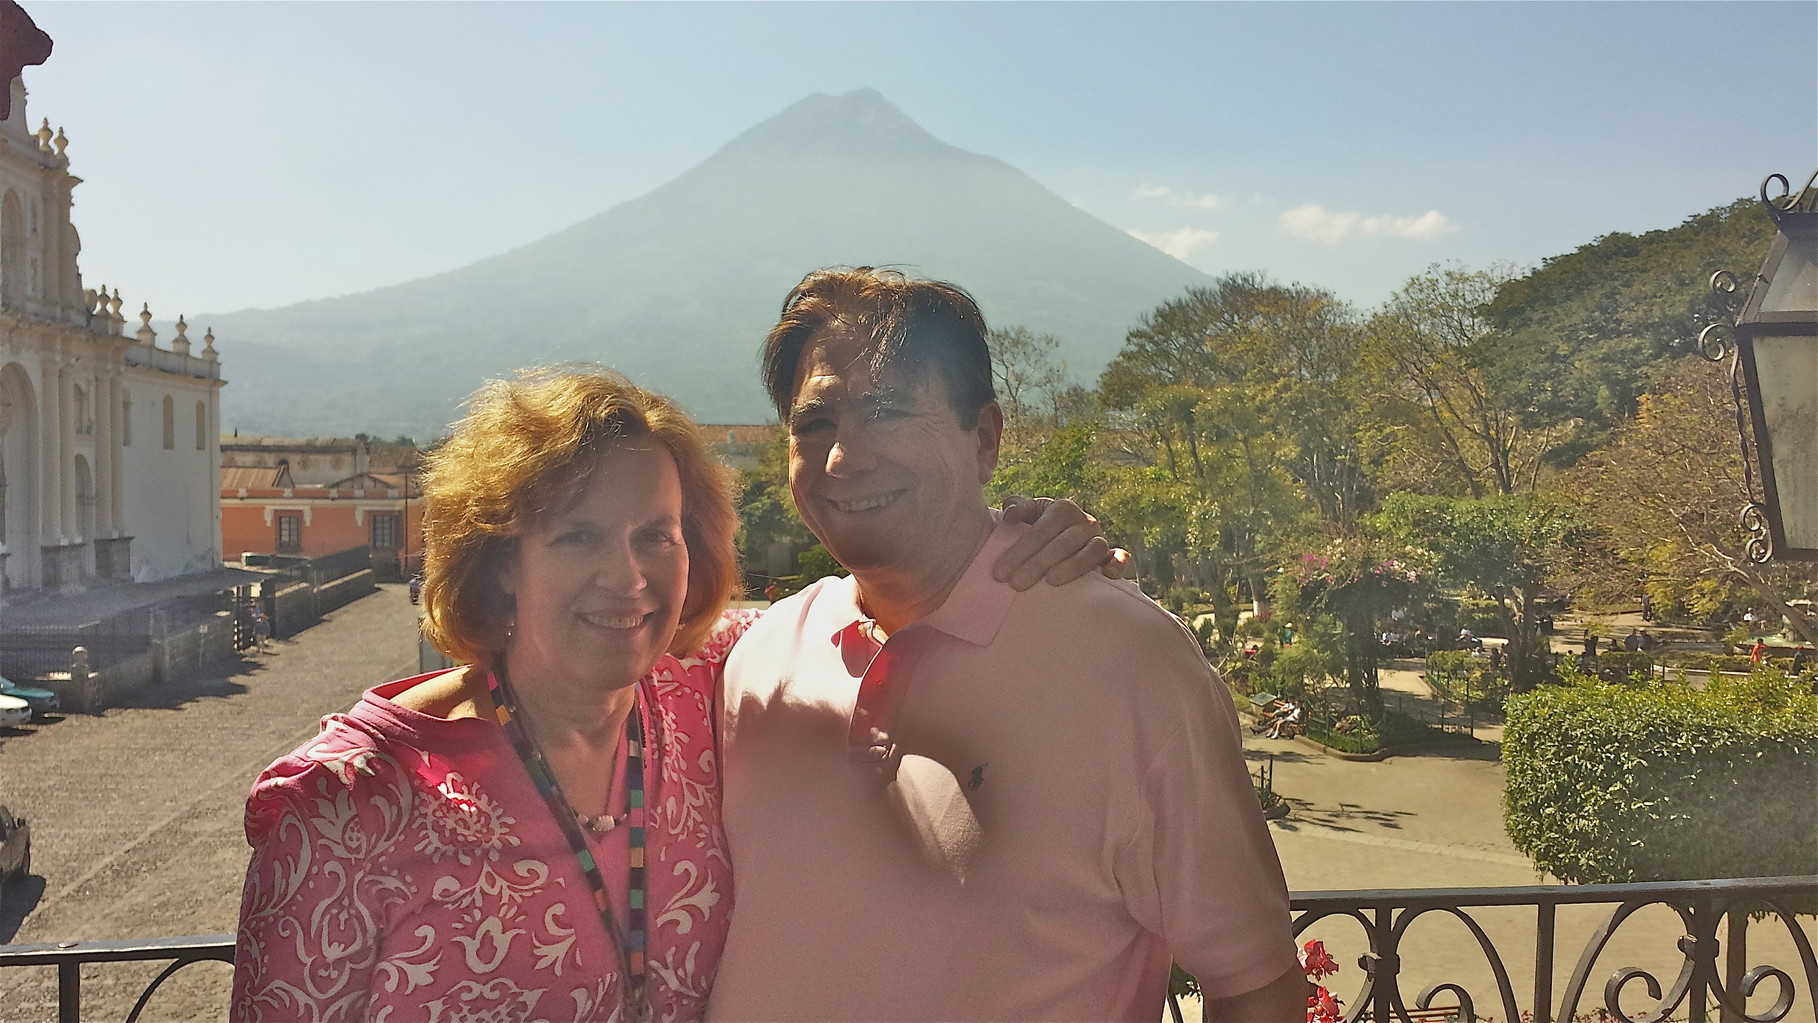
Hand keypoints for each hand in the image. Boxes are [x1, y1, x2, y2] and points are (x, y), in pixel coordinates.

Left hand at [994, 496, 1131, 589]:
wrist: (1064, 538)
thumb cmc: (1041, 528)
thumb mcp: (1029, 514)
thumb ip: (1018, 508)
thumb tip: (1010, 515)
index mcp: (1063, 509)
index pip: (1040, 530)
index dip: (1019, 551)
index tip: (1000, 573)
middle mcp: (1085, 522)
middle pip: (1063, 543)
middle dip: (1038, 564)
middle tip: (1016, 584)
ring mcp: (1100, 538)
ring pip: (1092, 551)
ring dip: (1073, 566)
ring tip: (1051, 582)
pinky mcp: (1113, 555)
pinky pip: (1121, 557)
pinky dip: (1118, 564)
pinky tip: (1106, 575)